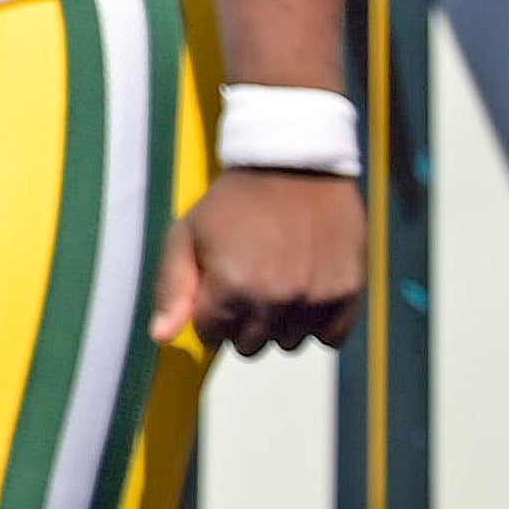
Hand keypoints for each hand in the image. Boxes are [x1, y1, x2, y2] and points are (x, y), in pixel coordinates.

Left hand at [151, 168, 364, 353]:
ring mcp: (314, 298)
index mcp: (231, 285)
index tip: (217, 285)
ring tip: (278, 281)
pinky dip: (317, 322)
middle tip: (248, 282)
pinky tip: (306, 290)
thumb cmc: (236, 199)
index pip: (212, 335)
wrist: (295, 162)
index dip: (210, 311)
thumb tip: (161, 337)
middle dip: (241, 321)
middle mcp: (275, 299)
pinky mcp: (347, 292)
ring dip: (280, 324)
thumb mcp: (188, 232)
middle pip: (250, 346)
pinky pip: (330, 337)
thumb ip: (172, 287)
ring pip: (289, 343)